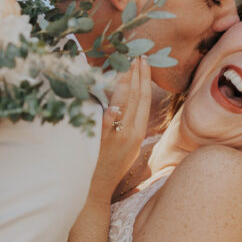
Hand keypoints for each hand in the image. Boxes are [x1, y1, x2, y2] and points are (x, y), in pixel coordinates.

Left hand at [90, 56, 151, 201]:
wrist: (97, 186)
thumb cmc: (111, 165)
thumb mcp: (129, 146)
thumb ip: (130, 125)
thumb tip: (126, 105)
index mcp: (138, 133)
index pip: (144, 100)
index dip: (145, 79)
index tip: (144, 62)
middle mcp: (130, 133)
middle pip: (136, 98)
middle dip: (137, 75)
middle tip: (137, 56)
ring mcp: (115, 137)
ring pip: (123, 105)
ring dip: (124, 82)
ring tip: (124, 64)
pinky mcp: (101, 141)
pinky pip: (106, 124)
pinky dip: (110, 114)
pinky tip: (111, 104)